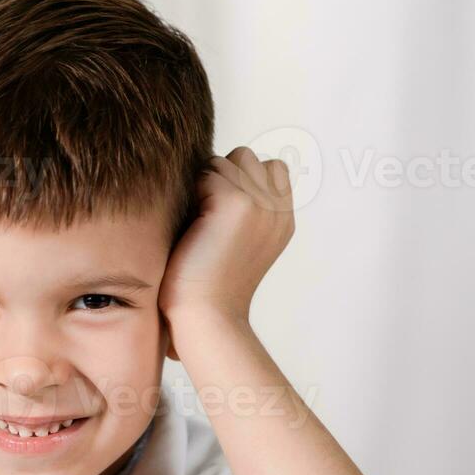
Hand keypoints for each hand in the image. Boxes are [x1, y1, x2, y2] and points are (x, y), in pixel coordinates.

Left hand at [159, 147, 295, 356]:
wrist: (206, 317)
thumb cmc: (206, 288)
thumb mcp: (233, 243)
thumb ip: (239, 209)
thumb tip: (213, 172)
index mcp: (282, 220)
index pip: (270, 168)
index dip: (238, 179)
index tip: (218, 212)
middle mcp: (278, 209)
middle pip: (247, 157)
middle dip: (220, 176)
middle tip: (204, 216)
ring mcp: (261, 204)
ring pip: (227, 160)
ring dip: (205, 183)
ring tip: (198, 222)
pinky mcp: (237, 203)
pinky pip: (207, 173)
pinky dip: (193, 194)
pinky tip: (193, 226)